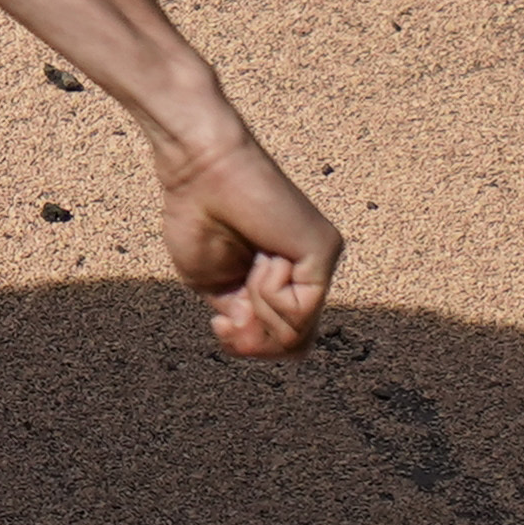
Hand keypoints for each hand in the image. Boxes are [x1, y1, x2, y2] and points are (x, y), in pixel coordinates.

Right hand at [157, 132, 342, 357]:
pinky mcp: (325, 249)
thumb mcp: (220, 292)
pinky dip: (269, 294)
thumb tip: (272, 351)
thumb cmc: (198, 220)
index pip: (284, 343)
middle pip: (294, 346)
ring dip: (260, 311)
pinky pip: (300, 308)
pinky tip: (263, 259)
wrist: (198, 173)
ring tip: (250, 267)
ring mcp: (319, 262)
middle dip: (255, 341)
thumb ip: (248, 326)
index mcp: (281, 283)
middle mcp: (307, 274)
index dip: (250, 348)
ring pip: (298, 333)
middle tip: (231, 311)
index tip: (220, 326)